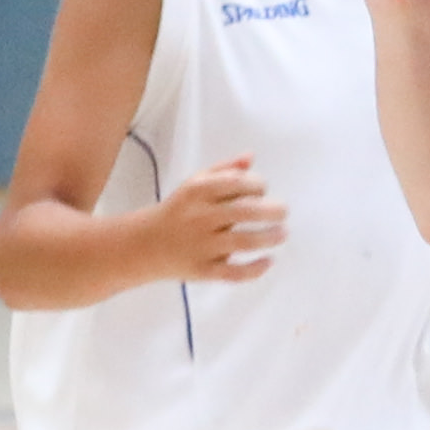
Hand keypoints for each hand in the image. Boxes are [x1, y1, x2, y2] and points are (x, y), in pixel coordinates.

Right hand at [145, 159, 288, 282]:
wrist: (145, 245)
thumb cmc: (179, 211)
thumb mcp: (194, 184)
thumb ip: (224, 170)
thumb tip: (251, 157)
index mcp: (198, 191)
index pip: (238, 183)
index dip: (258, 185)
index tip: (262, 191)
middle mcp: (201, 217)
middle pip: (245, 211)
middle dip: (273, 210)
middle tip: (283, 212)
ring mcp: (202, 245)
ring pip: (244, 242)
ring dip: (270, 237)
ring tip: (282, 233)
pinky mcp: (203, 270)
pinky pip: (234, 273)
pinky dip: (255, 269)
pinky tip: (268, 261)